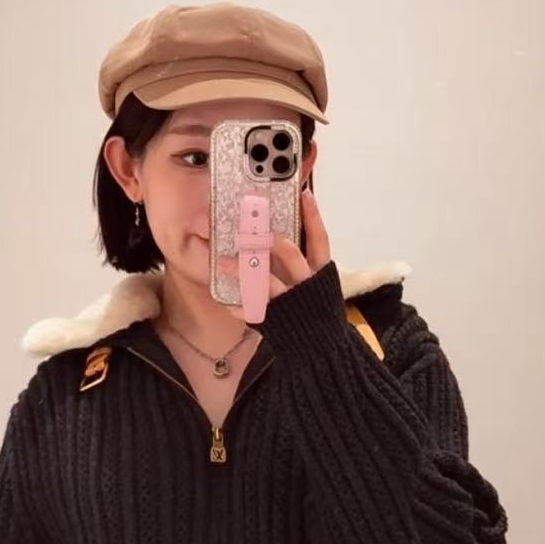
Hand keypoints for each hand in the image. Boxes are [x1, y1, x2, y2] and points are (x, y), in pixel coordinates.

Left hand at [217, 188, 330, 322]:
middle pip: (290, 255)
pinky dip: (241, 307)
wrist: (322, 348)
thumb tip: (284, 235)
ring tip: (223, 262)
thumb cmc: (315, 309)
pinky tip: (228, 302)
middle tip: (250, 229)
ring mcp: (291, 302)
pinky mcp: (277, 320)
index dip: (313, 217)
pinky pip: (255, 312)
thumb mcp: (319, 284)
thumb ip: (305, 262)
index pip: (320, 239)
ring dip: (243, 271)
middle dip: (268, 240)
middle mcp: (307, 285)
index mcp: (320, 273)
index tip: (303, 194)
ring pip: (266, 282)